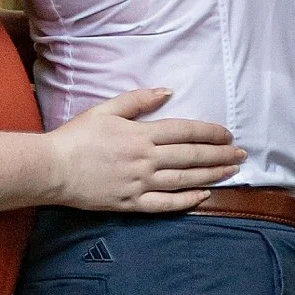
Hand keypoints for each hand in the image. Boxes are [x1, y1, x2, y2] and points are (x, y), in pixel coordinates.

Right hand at [48, 88, 243, 211]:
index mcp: (140, 134)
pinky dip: (187, 200)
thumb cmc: (77, 136)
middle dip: (219, 154)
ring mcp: (140, 183)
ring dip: (211, 175)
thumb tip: (168, 91)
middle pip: (191, 157)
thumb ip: (138, 100)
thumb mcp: (106, 109)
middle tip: (241, 154)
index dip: (209, 132)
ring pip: (184, 180)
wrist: (52, 169)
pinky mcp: (132, 203)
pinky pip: (166, 204)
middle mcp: (145, 159)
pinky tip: (204, 196)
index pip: (184, 131)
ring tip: (232, 172)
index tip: (227, 134)